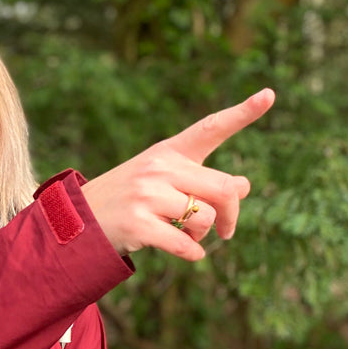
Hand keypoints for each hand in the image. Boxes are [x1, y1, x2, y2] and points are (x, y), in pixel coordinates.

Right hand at [81, 88, 275, 260]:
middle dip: (232, 213)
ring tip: (190, 237)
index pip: (209, 129)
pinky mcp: (138, 225)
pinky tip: (191, 253)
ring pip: (205, 217)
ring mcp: (146, 196)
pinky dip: (194, 252)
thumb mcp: (161, 182)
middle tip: (227, 231)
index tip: (270, 95)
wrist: (78, 221)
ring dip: (204, 234)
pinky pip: (185, 243)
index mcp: (167, 152)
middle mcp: (158, 168)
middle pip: (223, 188)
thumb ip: (200, 181)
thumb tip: (245, 186)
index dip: (242, 113)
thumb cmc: (127, 200)